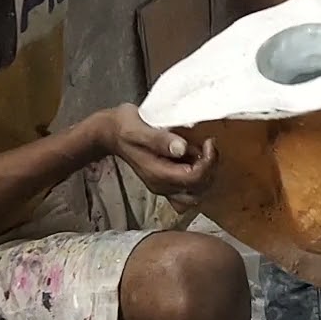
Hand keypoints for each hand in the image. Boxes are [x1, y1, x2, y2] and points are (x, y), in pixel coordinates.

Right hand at [99, 104, 216, 210]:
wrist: (111, 133)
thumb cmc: (124, 127)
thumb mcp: (138, 129)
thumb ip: (159, 140)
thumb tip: (181, 148)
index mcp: (157, 175)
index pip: (193, 179)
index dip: (207, 163)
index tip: (208, 143)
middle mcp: (163, 185)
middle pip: (199, 190)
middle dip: (209, 169)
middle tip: (207, 147)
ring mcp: (165, 185)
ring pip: (196, 191)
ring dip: (206, 173)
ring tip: (202, 151)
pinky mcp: (168, 180)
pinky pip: (189, 188)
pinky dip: (199, 175)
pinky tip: (195, 157)